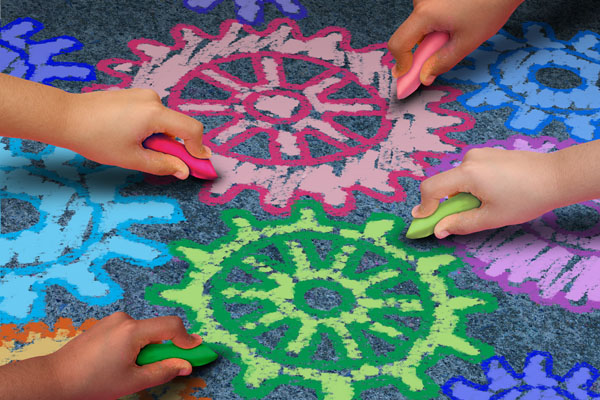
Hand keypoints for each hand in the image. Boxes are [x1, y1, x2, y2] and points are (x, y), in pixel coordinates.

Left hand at [48, 312, 202, 399]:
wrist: (54, 379)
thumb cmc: (91, 383)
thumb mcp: (132, 382)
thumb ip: (163, 371)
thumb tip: (185, 365)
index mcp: (132, 331)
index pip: (171, 326)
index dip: (187, 339)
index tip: (196, 351)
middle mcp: (124, 319)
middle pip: (157, 330)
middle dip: (162, 349)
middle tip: (160, 368)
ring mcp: (112, 321)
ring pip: (143, 332)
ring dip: (146, 348)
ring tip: (128, 370)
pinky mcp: (104, 325)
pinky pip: (129, 332)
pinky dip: (134, 345)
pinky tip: (117, 363)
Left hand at [63, 88, 209, 178]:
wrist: (66, 116)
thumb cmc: (95, 138)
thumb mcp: (132, 158)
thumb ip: (162, 165)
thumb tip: (183, 171)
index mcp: (155, 114)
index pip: (192, 130)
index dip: (198, 149)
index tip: (199, 164)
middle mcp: (153, 99)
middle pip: (178, 126)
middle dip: (176, 146)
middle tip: (163, 162)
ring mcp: (143, 95)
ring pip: (165, 121)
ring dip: (161, 137)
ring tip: (136, 147)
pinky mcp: (135, 95)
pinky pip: (154, 114)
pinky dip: (152, 128)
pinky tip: (130, 136)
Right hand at [388, 0, 523, 83]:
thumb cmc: (491, 5)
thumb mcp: (467, 41)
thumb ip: (442, 62)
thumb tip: (424, 77)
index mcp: (425, 14)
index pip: (398, 44)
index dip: (401, 63)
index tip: (406, 75)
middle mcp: (420, 0)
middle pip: (411, 34)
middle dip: (426, 45)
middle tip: (449, 44)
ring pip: (420, 23)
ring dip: (434, 31)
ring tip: (460, 25)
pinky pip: (427, 11)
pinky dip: (438, 19)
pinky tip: (458, 15)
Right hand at [413, 147, 559, 237]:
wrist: (557, 176)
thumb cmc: (527, 198)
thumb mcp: (491, 217)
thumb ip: (460, 224)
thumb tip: (439, 230)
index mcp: (468, 174)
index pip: (431, 189)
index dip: (424, 207)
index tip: (423, 221)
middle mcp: (469, 159)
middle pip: (445, 184)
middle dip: (447, 203)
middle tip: (459, 220)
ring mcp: (480, 154)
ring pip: (458, 179)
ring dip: (462, 195)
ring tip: (486, 206)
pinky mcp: (489, 154)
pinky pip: (470, 172)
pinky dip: (472, 186)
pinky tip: (494, 194)